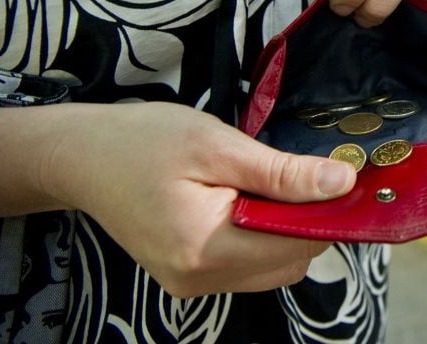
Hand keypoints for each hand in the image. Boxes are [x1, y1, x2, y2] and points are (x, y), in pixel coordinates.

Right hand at [44, 102, 354, 297]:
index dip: (325, 212)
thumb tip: (342, 183)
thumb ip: (282, 172)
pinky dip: (261, 236)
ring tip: (259, 184)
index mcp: (206, 248)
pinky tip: (244, 201)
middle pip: (290, 261)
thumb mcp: (218, 145)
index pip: (298, 245)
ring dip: (284, 229)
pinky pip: (248, 266)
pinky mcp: (189, 278)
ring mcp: (193, 284)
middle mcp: (201, 280)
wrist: (84, 158)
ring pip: (273, 267)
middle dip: (305, 220)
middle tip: (291, 173)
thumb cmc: (145, 141)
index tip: (335, 176)